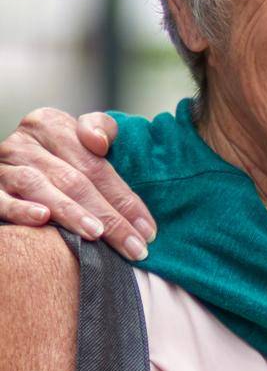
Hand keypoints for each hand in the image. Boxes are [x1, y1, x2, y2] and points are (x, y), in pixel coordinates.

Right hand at [0, 110, 153, 258]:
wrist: (21, 161)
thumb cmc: (61, 156)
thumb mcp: (81, 136)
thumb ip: (99, 129)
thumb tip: (100, 143)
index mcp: (50, 125)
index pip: (96, 165)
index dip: (125, 198)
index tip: (148, 229)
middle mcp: (24, 143)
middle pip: (74, 180)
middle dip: (108, 217)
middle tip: (133, 246)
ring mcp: (3, 167)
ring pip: (39, 187)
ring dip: (70, 212)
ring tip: (95, 233)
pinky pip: (1, 199)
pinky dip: (21, 210)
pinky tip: (42, 219)